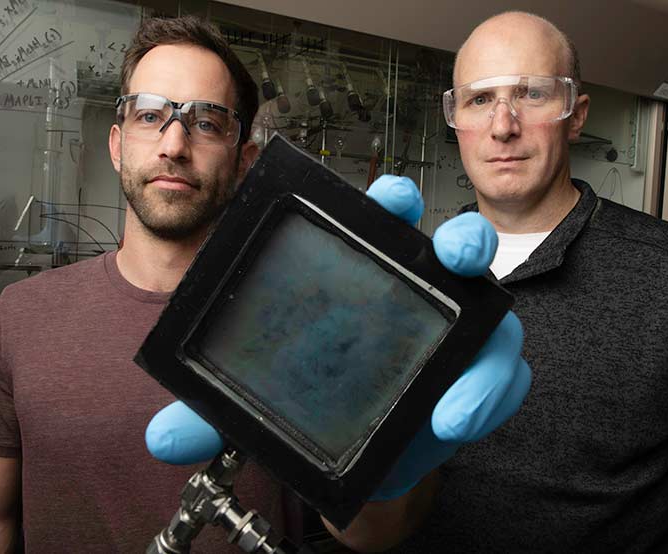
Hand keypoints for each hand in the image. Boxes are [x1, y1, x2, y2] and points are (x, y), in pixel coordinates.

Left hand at [146, 176, 530, 500]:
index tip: (387, 197)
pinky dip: (488, 396)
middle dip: (462, 238)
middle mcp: (423, 296)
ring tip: (459, 373)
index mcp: (369, 276)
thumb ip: (215, 415)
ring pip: (493, 311)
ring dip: (489, 328)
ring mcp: (459, 338)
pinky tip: (454, 418)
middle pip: (454, 247)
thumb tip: (162, 433)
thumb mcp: (262, 405)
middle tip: (452, 250)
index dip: (390, 201)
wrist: (360, 465)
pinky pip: (505, 378)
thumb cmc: (319, 408)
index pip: (384, 222)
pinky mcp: (481, 381)